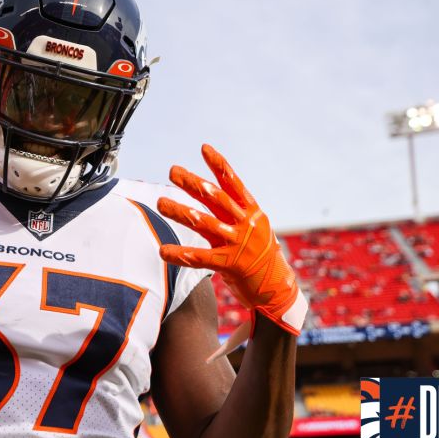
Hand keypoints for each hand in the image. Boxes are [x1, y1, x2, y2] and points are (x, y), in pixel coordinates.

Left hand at [157, 144, 306, 354]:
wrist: (277, 289)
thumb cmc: (260, 257)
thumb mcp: (253, 228)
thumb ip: (233, 212)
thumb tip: (209, 192)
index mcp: (252, 212)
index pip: (233, 183)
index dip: (219, 165)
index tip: (204, 148)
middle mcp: (246, 224)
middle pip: (215, 197)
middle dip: (192, 183)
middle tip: (173, 171)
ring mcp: (239, 244)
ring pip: (204, 222)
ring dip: (180, 211)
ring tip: (160, 202)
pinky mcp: (231, 265)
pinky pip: (200, 257)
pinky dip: (180, 254)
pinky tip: (163, 251)